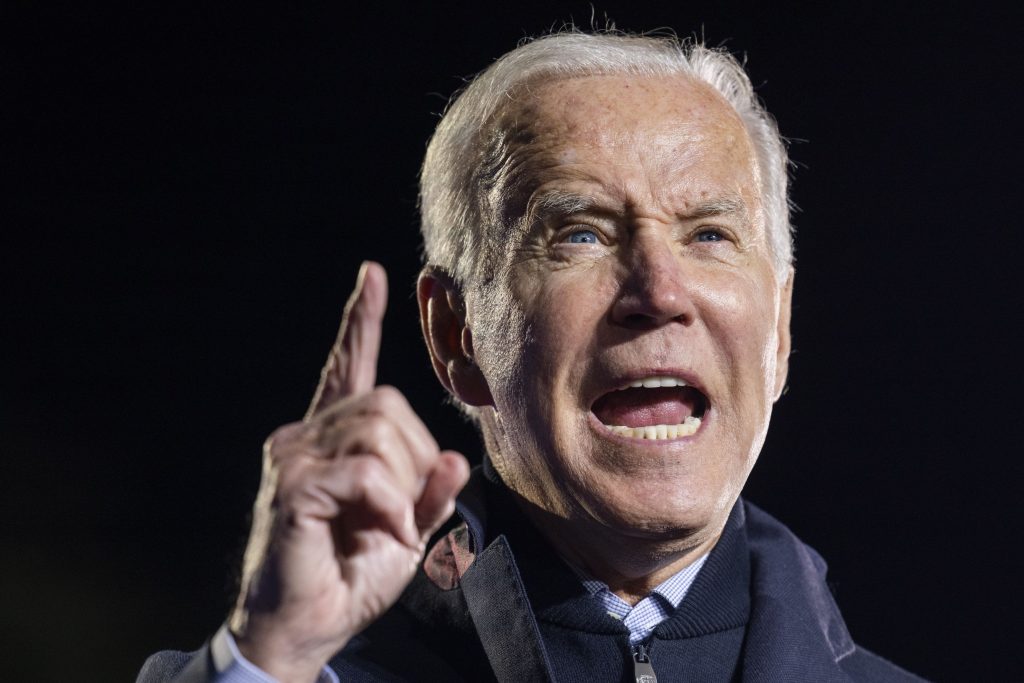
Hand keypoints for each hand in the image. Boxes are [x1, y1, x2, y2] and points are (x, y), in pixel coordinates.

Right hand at [230, 261, 468, 682]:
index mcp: (331, 439)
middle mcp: (304, 436)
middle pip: (385, 403)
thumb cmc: (350, 575)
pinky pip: (364, 472)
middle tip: (406, 512)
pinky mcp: (291, 486)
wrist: (305, 626)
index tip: (371, 275)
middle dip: (415, 458)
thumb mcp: (408, 531)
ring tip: (390, 528)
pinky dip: (389, 506)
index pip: (346, 365)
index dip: (360, 321)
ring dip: (403, 487)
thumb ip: (430, 492)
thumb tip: (454, 456)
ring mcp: (292, 457)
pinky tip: (383, 532)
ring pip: (379, 432)